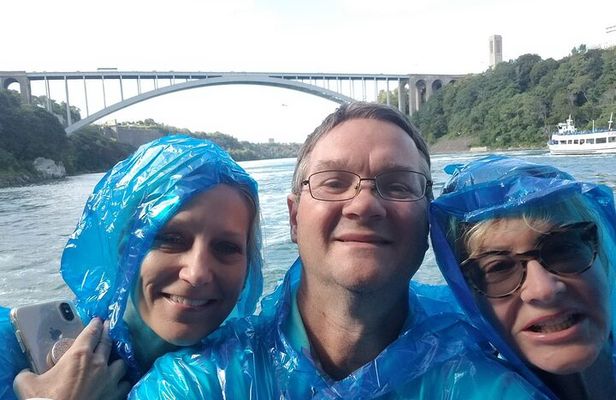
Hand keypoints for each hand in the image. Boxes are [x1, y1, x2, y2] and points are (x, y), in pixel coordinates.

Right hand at [13, 318, 130, 399]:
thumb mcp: (28, 384)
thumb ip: (28, 373)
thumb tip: (25, 373)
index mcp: (79, 355)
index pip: (91, 333)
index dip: (95, 325)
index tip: (99, 320)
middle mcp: (98, 364)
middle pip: (107, 343)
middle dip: (108, 334)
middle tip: (109, 327)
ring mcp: (109, 379)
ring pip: (121, 363)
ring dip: (117, 360)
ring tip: (114, 360)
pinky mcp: (115, 394)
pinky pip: (124, 383)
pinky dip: (122, 381)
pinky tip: (119, 381)